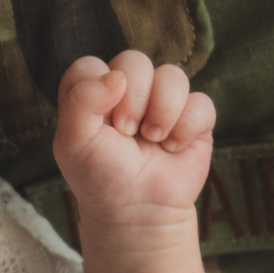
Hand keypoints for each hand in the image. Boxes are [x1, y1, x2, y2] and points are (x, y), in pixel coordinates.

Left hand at [53, 52, 215, 224]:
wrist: (136, 211)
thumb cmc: (100, 178)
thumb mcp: (73, 143)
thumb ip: (80, 101)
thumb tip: (117, 76)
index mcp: (93, 95)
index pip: (90, 65)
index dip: (96, 89)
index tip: (100, 121)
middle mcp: (128, 92)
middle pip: (134, 61)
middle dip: (133, 98)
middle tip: (126, 133)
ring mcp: (162, 102)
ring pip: (172, 75)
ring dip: (162, 111)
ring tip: (152, 140)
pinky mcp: (193, 118)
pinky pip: (200, 102)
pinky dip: (186, 128)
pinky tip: (173, 148)